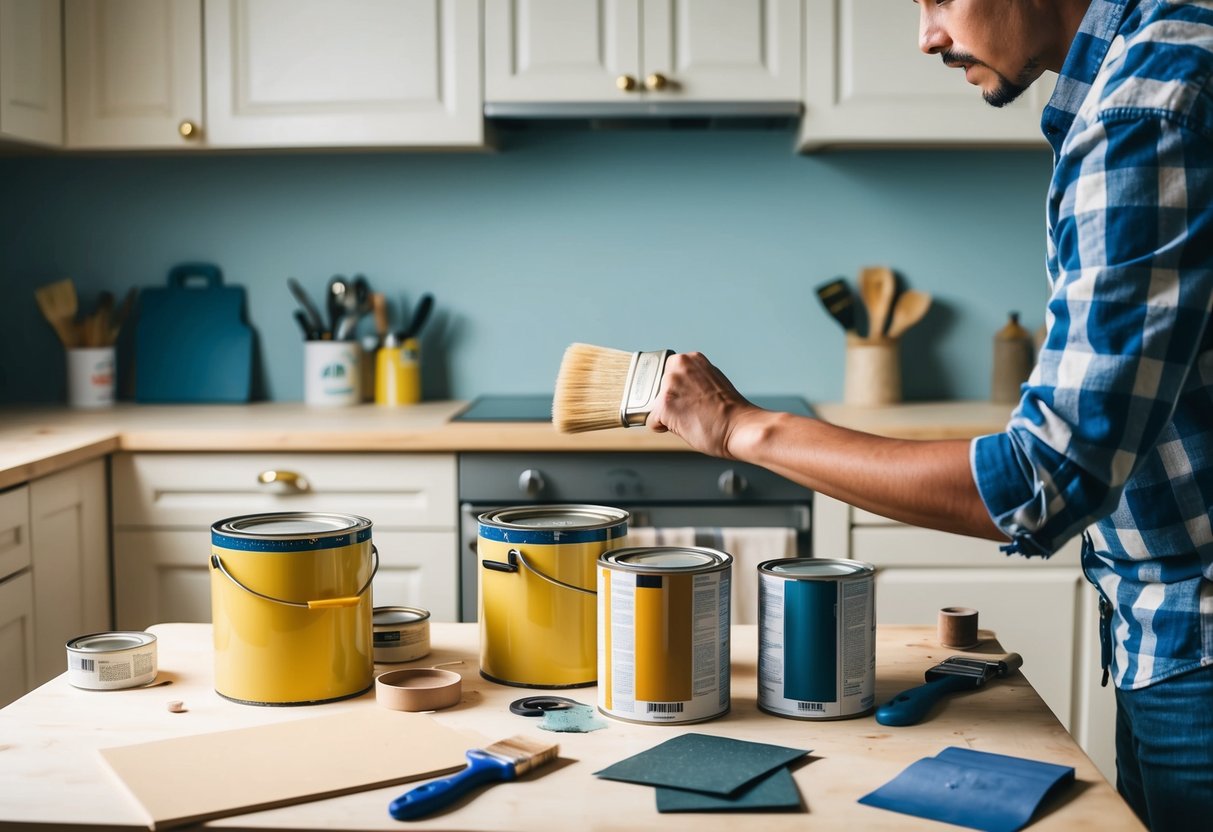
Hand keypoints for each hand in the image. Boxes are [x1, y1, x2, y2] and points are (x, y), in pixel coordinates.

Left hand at [645, 352, 759, 457]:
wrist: (740, 427)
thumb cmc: (731, 410)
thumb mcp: (713, 380)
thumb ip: (693, 378)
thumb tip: (682, 387)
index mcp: (690, 358)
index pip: (669, 374)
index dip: (678, 391)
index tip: (690, 399)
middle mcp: (677, 366)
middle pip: (659, 389)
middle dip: (671, 401)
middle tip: (693, 411)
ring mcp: (669, 385)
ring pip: (655, 404)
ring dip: (668, 414)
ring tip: (691, 418)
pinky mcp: (663, 406)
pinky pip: (652, 422)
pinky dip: (664, 428)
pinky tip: (685, 426)